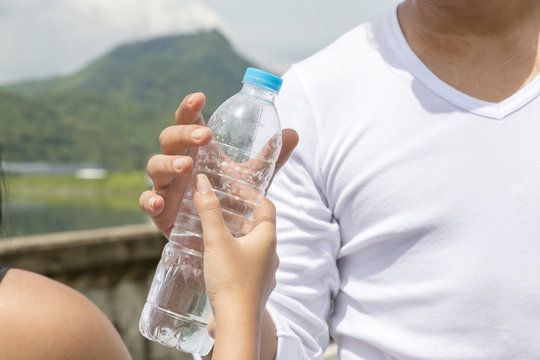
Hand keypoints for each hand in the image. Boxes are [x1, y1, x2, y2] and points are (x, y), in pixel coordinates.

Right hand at [139, 92, 297, 237]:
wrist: (221, 237)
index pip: (188, 121)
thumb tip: (294, 132)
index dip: (189, 107)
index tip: (201, 97)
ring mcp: (167, 185)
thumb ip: (271, 158)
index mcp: (198, 150)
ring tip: (186, 166)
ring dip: (168, 163)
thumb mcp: (252, 180)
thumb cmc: (231, 200)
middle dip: (184, 134)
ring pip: (154, 165)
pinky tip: (158, 202)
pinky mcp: (160, 210)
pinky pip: (146, 201)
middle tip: (204, 136)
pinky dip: (149, 200)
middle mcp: (179, 162)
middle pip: (169, 138)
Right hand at [194, 173, 277, 358]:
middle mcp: (270, 254)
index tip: (234, 188)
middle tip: (219, 207)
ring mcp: (264, 272)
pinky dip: (233, 255)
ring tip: (214, 230)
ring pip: (252, 246)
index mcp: (267, 238)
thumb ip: (209, 211)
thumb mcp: (217, 240)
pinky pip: (246, 264)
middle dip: (240, 215)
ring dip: (236, 236)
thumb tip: (203, 182)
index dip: (252, 194)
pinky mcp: (254, 286)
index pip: (267, 206)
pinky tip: (215, 258)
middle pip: (258, 226)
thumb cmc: (231, 280)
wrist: (236, 323)